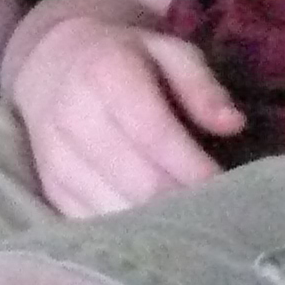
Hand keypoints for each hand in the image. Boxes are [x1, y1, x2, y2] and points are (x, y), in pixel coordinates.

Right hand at [4, 8, 243, 216]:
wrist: (51, 65)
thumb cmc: (124, 59)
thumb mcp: (166, 51)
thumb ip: (200, 85)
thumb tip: (233, 125)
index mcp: (104, 73)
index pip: (154, 134)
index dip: (195, 168)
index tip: (227, 186)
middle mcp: (72, 117)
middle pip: (140, 183)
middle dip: (184, 203)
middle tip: (217, 210)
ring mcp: (56, 158)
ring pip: (118, 212)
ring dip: (159, 224)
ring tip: (190, 220)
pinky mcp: (51, 189)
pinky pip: (96, 226)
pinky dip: (130, 233)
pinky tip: (155, 225)